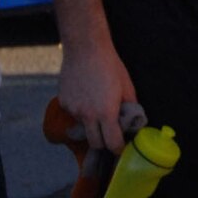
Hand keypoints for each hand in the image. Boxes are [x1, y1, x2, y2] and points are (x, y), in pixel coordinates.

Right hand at [58, 38, 139, 152]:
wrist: (85, 48)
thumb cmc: (110, 65)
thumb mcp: (127, 87)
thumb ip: (130, 108)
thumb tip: (133, 123)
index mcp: (106, 113)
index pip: (112, 143)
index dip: (118, 149)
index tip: (121, 148)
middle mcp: (87, 115)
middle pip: (95, 143)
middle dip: (104, 143)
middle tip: (110, 134)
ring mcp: (73, 110)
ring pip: (83, 128)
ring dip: (91, 125)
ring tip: (97, 106)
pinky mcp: (63, 103)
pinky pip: (73, 115)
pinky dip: (80, 111)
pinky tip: (85, 95)